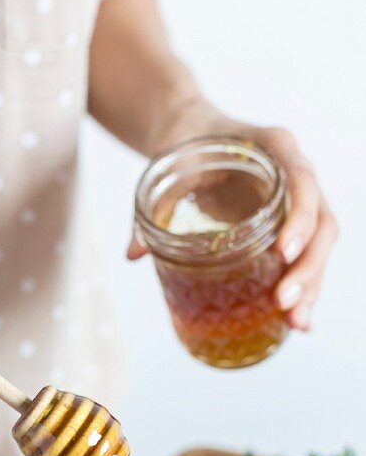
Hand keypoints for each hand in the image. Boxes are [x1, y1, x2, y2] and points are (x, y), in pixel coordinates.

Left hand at [128, 105, 337, 330]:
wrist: (192, 131)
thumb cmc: (185, 145)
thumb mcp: (168, 168)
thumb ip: (151, 207)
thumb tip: (134, 254)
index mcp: (273, 146)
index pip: (301, 181)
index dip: (299, 218)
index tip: (282, 253)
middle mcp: (294, 171)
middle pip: (321, 222)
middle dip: (308, 267)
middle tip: (285, 303)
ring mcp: (296, 199)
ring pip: (319, 244)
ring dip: (311, 285)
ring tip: (297, 324)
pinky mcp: (288, 223)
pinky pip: (306, 254)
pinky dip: (304, 286)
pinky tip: (296, 319)